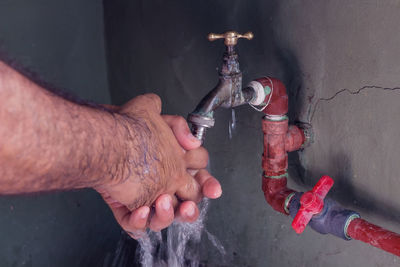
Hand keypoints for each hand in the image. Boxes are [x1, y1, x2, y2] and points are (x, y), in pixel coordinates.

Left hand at [95, 94, 221, 237]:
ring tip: (164, 204)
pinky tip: (141, 210)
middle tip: (188, 206)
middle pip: (184, 204)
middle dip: (190, 208)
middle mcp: (163, 185)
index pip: (198, 179)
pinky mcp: (126, 208)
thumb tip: (194, 141)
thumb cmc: (123, 128)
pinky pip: (136, 224)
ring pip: (164, 218)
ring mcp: (146, 198)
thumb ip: (177, 125)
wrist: (98, 138)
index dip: (208, 185)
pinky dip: (140, 221)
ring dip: (167, 216)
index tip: (213, 190)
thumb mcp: (151, 116)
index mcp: (175, 166)